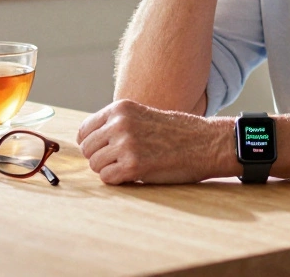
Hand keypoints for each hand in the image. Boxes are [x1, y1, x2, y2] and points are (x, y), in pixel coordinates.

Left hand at [77, 100, 233, 184]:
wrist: (205, 143)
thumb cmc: (176, 133)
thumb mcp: (142, 116)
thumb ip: (118, 124)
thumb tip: (89, 143)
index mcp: (120, 109)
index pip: (84, 131)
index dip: (92, 145)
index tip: (103, 151)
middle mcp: (120, 124)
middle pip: (87, 149)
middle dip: (100, 158)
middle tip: (120, 162)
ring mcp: (126, 144)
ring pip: (95, 165)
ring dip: (109, 170)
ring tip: (129, 167)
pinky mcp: (134, 166)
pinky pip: (108, 178)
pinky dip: (118, 181)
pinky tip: (134, 175)